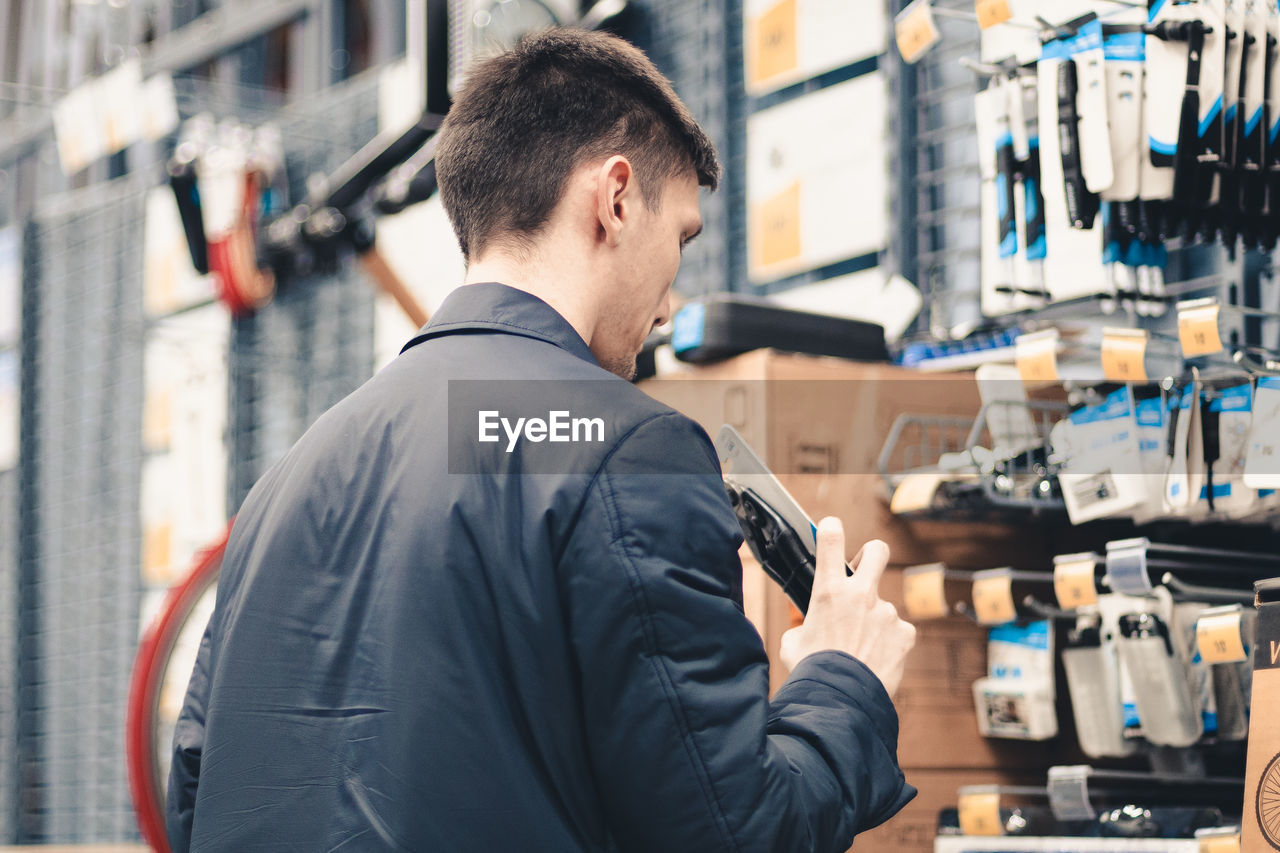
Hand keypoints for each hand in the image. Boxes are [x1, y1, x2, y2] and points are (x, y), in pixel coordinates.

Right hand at [779, 518, 916, 697]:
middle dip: (871, 555)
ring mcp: (886, 613)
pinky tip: (878, 659)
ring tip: (861, 650)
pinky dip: (890, 642)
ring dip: (874, 621)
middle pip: (877, 550)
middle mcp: (861, 594)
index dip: (831, 528)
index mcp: (828, 591)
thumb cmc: (811, 672)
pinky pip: (898, 631)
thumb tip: (810, 627)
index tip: (831, 529)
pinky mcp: (905, 633)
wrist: (840, 701)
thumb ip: (805, 625)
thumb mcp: (794, 642)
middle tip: (863, 572)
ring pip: (882, 606)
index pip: (830, 537)